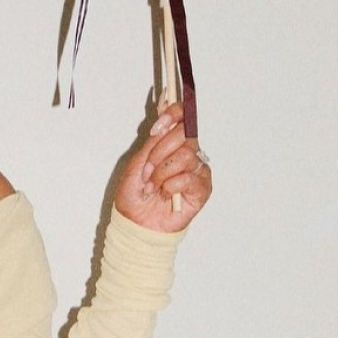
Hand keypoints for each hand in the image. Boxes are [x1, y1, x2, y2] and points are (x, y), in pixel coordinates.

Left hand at [114, 102, 211, 231]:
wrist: (136, 223)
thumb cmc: (135, 196)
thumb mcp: (138, 162)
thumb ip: (154, 141)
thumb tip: (165, 116)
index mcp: (171, 144)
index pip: (182, 118)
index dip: (174, 114)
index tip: (158, 125)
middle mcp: (187, 154)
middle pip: (185, 135)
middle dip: (159, 153)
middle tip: (147, 171)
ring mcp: (196, 171)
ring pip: (187, 155)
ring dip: (163, 172)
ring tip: (153, 187)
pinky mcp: (202, 189)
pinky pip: (190, 177)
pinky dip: (172, 185)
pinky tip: (165, 195)